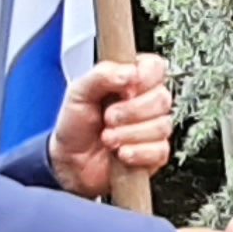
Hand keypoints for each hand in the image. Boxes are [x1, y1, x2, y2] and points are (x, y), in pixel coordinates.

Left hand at [51, 53, 176, 198]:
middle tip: (108, 117)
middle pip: (162, 98)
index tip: (126, 88)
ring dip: (129, 134)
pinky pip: (160, 150)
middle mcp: (145, 103)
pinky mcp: (155, 154)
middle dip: (131, 111)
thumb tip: (130, 72)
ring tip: (108, 138)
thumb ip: (101, 75)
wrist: (70, 164)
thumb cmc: (75, 127)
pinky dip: (137, 153)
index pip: (155, 67)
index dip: (145, 77)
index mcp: (131, 81)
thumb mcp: (78, 93)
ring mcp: (153, 129)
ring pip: (161, 125)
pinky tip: (121, 153)